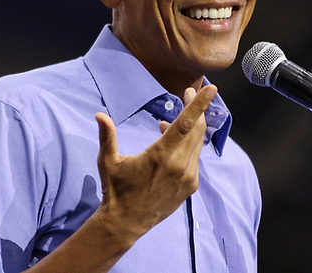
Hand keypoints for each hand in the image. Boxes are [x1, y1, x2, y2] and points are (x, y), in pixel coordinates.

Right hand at [94, 84, 216, 241]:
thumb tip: (99, 115)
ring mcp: (188, 176)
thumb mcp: (108, 161)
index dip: (199, 104)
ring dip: (189, 127)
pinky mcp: (191, 185)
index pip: (186, 123)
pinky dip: (188, 145)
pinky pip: (195, 157)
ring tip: (167, 123)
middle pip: (196, 129)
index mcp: (161, 155)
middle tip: (187, 92)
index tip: (211, 88)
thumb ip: (107, 136)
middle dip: (196, 108)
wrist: (126, 223)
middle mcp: (179, 165)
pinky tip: (171, 143)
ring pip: (197, 142)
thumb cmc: (116, 189)